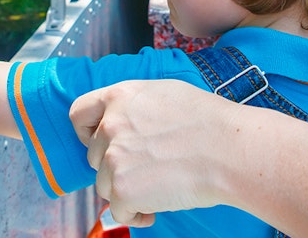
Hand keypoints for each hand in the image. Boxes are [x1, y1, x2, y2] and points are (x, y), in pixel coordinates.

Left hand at [70, 80, 235, 225]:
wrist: (228, 150)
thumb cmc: (208, 122)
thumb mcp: (165, 93)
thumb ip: (134, 106)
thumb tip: (125, 121)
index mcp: (120, 96)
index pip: (79, 113)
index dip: (86, 132)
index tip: (98, 142)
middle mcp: (110, 125)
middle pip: (94, 156)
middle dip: (115, 166)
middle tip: (146, 168)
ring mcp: (114, 158)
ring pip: (105, 185)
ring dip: (126, 190)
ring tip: (158, 186)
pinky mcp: (122, 190)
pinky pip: (119, 211)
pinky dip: (136, 213)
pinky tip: (157, 206)